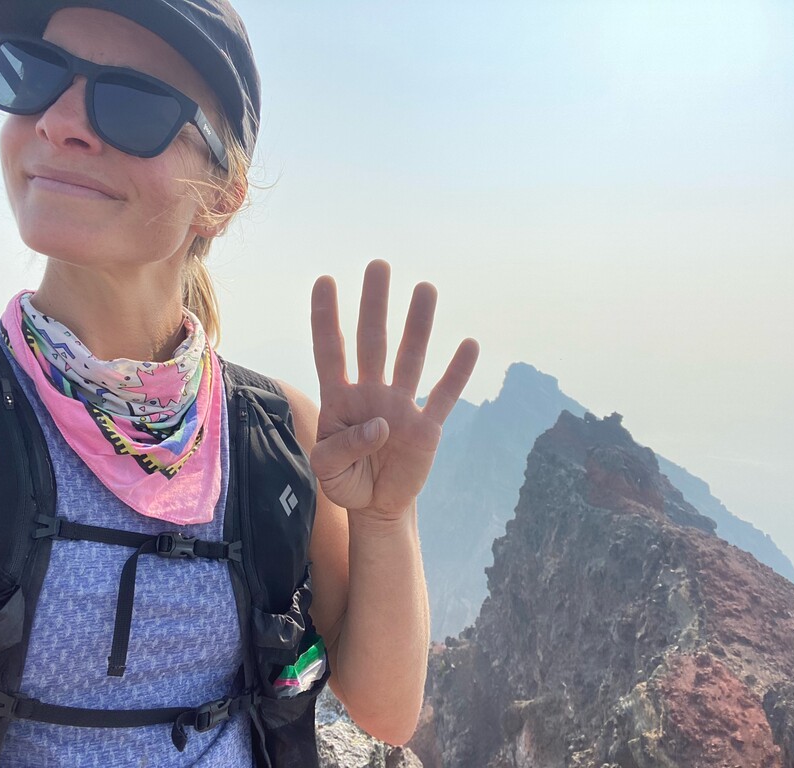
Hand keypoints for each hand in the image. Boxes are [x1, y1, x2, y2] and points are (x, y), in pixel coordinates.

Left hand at [309, 260, 478, 521]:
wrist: (377, 506)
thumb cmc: (346, 482)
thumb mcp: (327, 471)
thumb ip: (343, 447)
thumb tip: (381, 423)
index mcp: (340, 399)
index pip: (330, 352)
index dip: (326, 318)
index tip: (325, 280)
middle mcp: (371, 393)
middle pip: (372, 341)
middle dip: (374, 304)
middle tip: (378, 265)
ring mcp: (401, 407)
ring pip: (410, 357)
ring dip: (418, 324)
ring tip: (425, 287)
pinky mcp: (427, 428)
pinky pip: (444, 396)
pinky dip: (457, 372)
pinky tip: (468, 344)